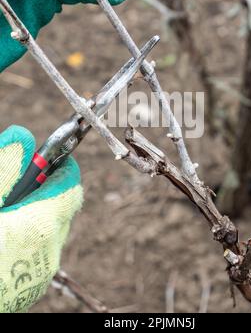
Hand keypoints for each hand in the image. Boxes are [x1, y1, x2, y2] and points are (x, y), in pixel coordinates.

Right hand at [0, 126, 82, 312]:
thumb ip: (4, 169)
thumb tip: (23, 136)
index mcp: (39, 226)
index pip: (71, 184)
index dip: (61, 166)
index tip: (47, 157)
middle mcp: (48, 251)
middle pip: (61, 205)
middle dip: (44, 189)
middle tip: (17, 185)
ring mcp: (40, 273)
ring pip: (50, 229)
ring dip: (34, 214)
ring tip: (7, 211)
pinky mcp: (29, 288)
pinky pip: (39, 251)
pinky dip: (27, 237)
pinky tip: (5, 236)